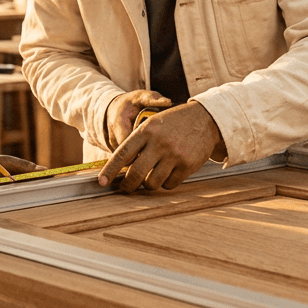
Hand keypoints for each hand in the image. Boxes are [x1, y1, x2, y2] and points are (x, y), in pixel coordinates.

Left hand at [98, 101, 223, 191]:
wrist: (205, 119)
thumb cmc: (173, 123)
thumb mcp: (152, 125)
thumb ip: (137, 143)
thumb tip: (122, 168)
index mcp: (146, 131)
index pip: (122, 154)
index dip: (110, 170)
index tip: (102, 182)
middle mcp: (159, 143)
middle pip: (136, 174)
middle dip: (128, 185)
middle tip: (126, 188)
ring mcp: (174, 155)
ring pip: (152, 183)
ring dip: (148, 184)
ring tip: (150, 177)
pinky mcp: (187, 166)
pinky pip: (169, 185)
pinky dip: (166, 183)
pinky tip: (168, 173)